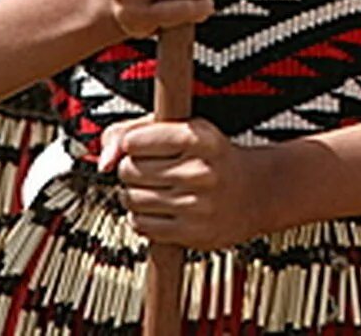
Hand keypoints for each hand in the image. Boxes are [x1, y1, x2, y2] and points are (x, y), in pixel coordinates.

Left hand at [101, 116, 273, 249]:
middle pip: (129, 170)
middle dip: (133, 169)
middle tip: (156, 169)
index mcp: (200, 138)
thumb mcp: (183, 128)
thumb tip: (104, 161)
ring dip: (137, 194)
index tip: (143, 145)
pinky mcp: (191, 232)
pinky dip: (144, 217)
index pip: (135, 140)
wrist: (257, 191)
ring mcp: (197, 204)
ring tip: (161, 189)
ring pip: (131, 198)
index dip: (132, 143)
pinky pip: (139, 225)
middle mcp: (200, 171)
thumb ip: (133, 130)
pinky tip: (164, 209)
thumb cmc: (212, 157)